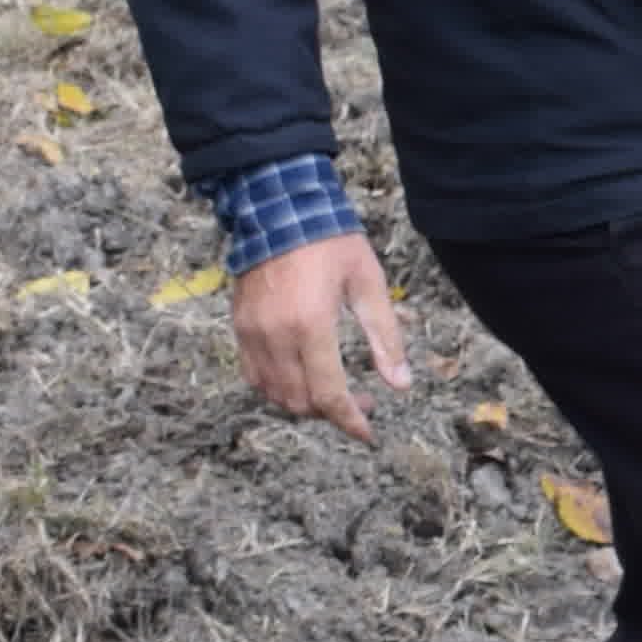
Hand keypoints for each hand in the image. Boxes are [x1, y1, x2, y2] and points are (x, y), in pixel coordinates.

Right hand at [227, 232, 410, 441]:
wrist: (278, 208)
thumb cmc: (330, 242)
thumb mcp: (368, 284)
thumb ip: (384, 336)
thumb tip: (401, 383)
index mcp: (311, 326)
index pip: (329, 395)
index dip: (350, 421)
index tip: (367, 433)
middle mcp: (276, 335)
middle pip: (301, 402)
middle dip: (332, 412)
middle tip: (359, 401)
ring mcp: (253, 333)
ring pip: (274, 394)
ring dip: (304, 404)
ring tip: (331, 390)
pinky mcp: (240, 326)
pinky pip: (254, 375)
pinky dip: (276, 388)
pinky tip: (300, 378)